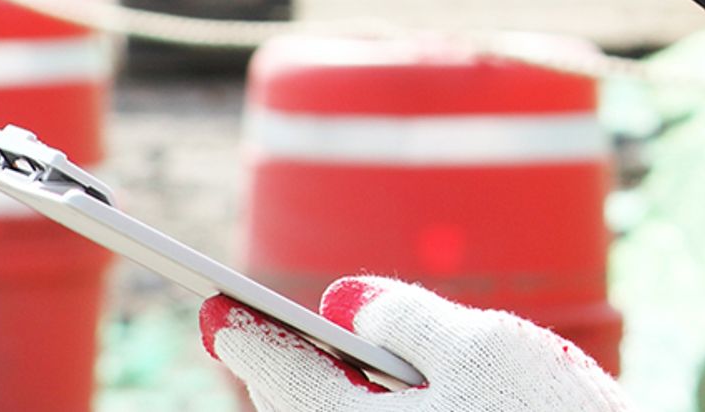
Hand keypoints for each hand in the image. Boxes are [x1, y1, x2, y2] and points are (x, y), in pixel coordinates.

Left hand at [201, 277, 631, 411]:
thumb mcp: (487, 348)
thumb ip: (406, 317)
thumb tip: (341, 302)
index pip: (286, 377)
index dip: (250, 338)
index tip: (217, 315)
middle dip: (278, 378)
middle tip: (245, 340)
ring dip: (318, 410)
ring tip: (308, 374)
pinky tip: (376, 411)